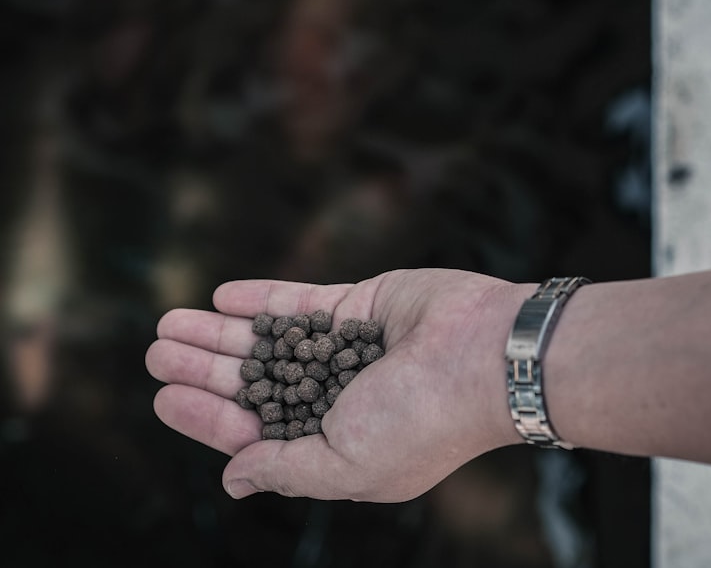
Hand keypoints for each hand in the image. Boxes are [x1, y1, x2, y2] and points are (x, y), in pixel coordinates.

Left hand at [145, 269, 528, 501]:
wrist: (485, 353)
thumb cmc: (421, 419)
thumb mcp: (346, 464)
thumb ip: (287, 470)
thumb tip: (232, 481)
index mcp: (337, 446)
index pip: (256, 432)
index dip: (206, 416)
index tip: (162, 397)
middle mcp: (339, 398)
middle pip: (255, 382)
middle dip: (204, 369)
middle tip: (156, 352)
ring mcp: (349, 349)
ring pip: (270, 340)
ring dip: (220, 332)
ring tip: (170, 320)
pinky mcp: (360, 305)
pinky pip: (301, 301)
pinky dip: (262, 299)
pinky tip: (222, 297)